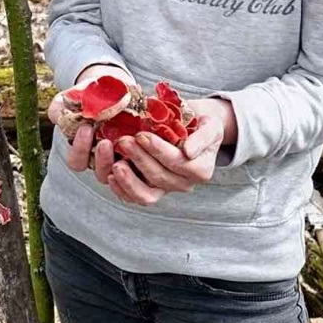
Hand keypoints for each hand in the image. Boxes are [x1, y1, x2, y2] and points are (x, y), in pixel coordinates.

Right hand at [48, 64, 135, 174]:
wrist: (112, 86)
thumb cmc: (87, 96)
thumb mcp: (71, 99)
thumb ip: (60, 109)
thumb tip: (59, 117)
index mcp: (84, 152)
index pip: (78, 162)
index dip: (80, 149)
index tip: (86, 128)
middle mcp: (104, 160)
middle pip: (102, 173)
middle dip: (103, 160)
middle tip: (105, 142)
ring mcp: (125, 158)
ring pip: (124, 173)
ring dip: (125, 160)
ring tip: (124, 141)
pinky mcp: (143, 151)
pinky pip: (145, 165)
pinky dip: (144, 156)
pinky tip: (143, 140)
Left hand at [98, 97, 235, 206]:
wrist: (195, 129)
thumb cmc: (202, 125)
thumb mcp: (211, 125)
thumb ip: (203, 137)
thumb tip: (188, 151)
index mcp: (200, 170)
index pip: (177, 162)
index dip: (158, 150)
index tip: (142, 135)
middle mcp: (184, 183)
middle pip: (159, 177)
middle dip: (139, 158)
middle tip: (124, 140)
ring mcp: (167, 189)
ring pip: (146, 195)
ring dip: (129, 180)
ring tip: (116, 163)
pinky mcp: (151, 189)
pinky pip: (135, 197)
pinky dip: (122, 189)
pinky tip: (112, 174)